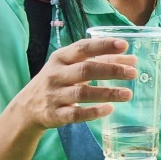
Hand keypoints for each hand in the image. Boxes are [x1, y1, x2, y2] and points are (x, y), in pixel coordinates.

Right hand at [15, 37, 136, 129]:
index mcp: (61, 58)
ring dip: (107, 93)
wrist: (26, 108)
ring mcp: (54, 95)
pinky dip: (93, 112)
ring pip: (82, 93)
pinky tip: (109, 109)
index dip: (103, 45)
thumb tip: (131, 58)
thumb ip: (100, 61)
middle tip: (133, 73)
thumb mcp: (72, 67)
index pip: (83, 48)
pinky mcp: (54, 114)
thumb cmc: (57, 81)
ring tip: (128, 94)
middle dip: (111, 70)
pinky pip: (76, 114)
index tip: (124, 45)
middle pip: (86, 70)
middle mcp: (56, 74)